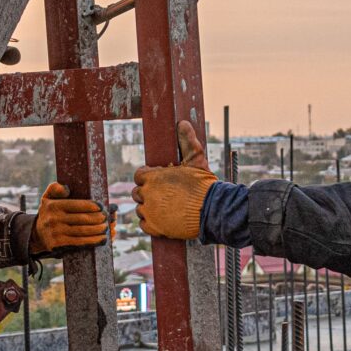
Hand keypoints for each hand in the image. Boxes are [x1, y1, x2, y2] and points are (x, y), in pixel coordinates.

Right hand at [32, 181, 109, 253]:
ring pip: (82, 231)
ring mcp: (56, 233)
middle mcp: (53, 219)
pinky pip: (79, 242)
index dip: (91, 206)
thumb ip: (55, 188)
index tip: (101, 207)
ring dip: (98, 230)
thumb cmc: (49, 213)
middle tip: (106, 217)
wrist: (37, 234)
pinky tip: (102, 239)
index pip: (76, 205)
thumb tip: (66, 189)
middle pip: (82, 219)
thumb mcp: (47, 198)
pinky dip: (93, 241)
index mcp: (53, 206)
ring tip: (106, 227)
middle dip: (98, 218)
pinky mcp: (58, 245)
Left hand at [133, 120, 214, 240]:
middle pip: (137, 192)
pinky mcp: (155, 227)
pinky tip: (161, 219)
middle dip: (148, 192)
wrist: (212, 210)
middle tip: (163, 194)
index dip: (148, 177)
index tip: (159, 180)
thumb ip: (187, 141)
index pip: (139, 175)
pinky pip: (144, 224)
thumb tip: (183, 123)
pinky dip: (150, 222)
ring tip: (164, 207)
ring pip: (140, 208)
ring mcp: (150, 212)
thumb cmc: (203, 184)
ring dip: (149, 207)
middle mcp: (147, 194)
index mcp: (153, 177)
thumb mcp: (196, 159)